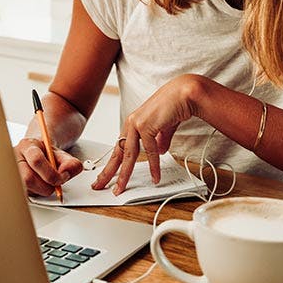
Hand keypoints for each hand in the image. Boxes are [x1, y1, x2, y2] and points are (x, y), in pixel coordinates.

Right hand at [15, 137, 82, 196]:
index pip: (36, 160)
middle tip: (56, 184)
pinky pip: (26, 195)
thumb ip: (70, 163)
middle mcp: (16, 158)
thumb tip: (66, 172)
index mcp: (28, 146)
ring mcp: (13, 173)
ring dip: (42, 190)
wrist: (38, 154)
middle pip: (28, 178)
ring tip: (48, 184)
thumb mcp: (62, 155)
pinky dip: (37, 194)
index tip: (63, 177)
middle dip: (47, 186)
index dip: (51, 173)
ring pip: (26, 189)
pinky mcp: (14, 185)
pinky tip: (40, 186)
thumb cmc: (47, 155)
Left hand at [93, 75, 200, 193]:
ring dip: (124, 174)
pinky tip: (155, 177)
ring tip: (120, 188)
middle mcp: (131, 124)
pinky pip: (150, 151)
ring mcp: (137, 124)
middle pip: (117, 153)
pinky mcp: (146, 125)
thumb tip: (160, 152)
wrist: (183, 94)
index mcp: (133, 123)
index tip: (107, 175)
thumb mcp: (164, 128)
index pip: (119, 147)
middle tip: (99, 185)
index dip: (113, 163)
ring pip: (128, 155)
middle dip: (108, 172)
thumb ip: (160, 140)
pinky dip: (154, 166)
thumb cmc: (174, 106)